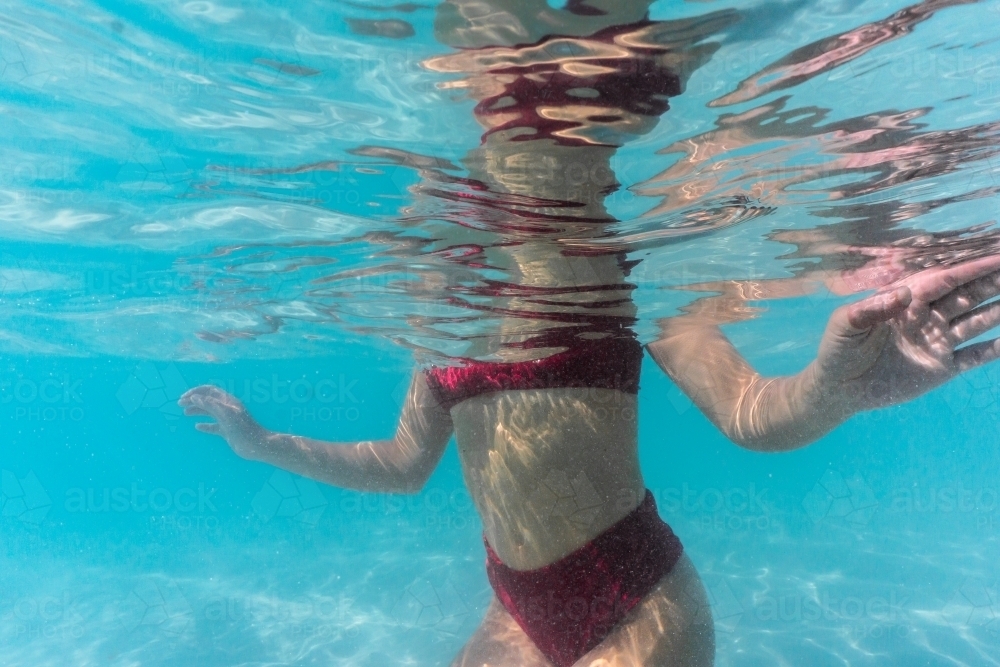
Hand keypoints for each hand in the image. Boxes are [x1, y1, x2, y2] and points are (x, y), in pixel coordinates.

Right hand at [179, 385, 269, 459]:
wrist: (257, 446)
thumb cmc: (243, 430)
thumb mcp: (226, 415)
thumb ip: (211, 405)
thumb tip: (195, 397)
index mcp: (227, 402)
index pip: (209, 391)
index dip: (196, 392)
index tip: (183, 398)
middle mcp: (227, 409)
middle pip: (208, 400)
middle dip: (194, 400)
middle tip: (179, 404)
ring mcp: (227, 420)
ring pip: (209, 412)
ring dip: (197, 411)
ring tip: (185, 413)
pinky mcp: (227, 431)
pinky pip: (214, 426)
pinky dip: (205, 425)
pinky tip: (197, 427)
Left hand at [815, 255, 999, 412]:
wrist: (838, 389)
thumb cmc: (837, 351)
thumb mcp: (843, 326)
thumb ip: (870, 309)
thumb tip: (903, 294)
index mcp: (905, 302)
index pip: (945, 280)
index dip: (972, 268)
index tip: (998, 256)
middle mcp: (926, 318)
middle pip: (968, 295)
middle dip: (994, 281)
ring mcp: (936, 342)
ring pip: (977, 321)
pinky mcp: (940, 368)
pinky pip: (975, 356)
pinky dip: (995, 349)